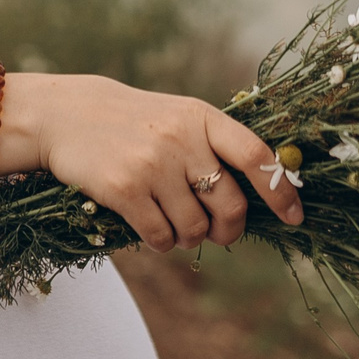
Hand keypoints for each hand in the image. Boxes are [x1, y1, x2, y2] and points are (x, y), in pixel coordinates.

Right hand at [5, 74, 302, 252]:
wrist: (64, 115)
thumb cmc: (131, 123)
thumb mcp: (177, 118)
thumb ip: (214, 146)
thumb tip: (259, 198)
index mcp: (201, 118)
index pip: (257, 157)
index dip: (281, 191)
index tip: (294, 217)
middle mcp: (181, 139)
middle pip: (230, 205)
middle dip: (228, 230)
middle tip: (216, 233)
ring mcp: (152, 165)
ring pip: (194, 228)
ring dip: (189, 239)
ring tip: (174, 226)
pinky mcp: (124, 189)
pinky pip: (160, 236)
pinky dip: (162, 243)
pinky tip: (152, 231)